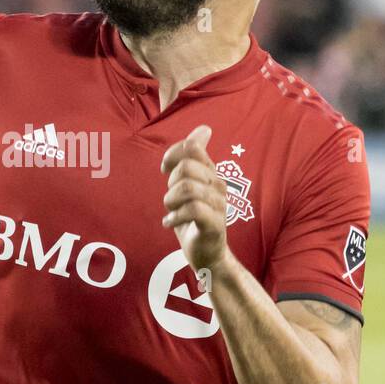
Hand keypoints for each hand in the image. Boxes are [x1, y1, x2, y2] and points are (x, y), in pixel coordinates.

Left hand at [160, 125, 228, 271]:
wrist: (208, 254)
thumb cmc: (196, 218)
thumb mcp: (190, 185)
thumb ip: (192, 160)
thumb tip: (204, 128)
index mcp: (211, 173)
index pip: (192, 147)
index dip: (172, 155)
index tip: (165, 170)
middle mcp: (218, 185)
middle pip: (187, 166)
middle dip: (170, 182)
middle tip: (172, 199)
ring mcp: (219, 204)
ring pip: (188, 188)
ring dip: (171, 201)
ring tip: (171, 212)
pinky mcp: (214, 224)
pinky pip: (193, 209)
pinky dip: (175, 217)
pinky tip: (170, 223)